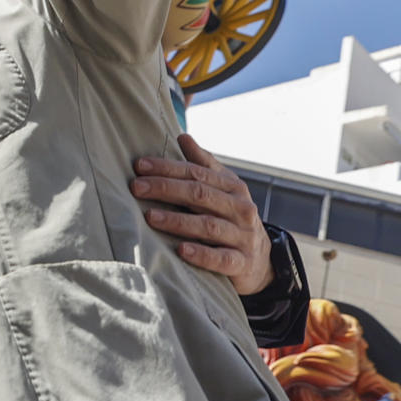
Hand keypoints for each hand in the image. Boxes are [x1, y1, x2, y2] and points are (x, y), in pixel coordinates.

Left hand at [132, 133, 272, 295]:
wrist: (264, 259)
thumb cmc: (232, 218)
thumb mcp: (224, 190)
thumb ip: (204, 165)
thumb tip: (183, 137)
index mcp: (233, 187)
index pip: (196, 173)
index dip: (168, 168)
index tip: (140, 165)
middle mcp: (240, 208)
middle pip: (200, 195)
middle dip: (166, 189)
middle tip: (137, 187)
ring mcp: (242, 236)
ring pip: (208, 226)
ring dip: (177, 221)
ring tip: (150, 217)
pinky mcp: (242, 263)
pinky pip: (222, 259)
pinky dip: (202, 254)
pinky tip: (181, 250)